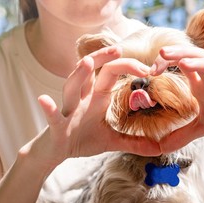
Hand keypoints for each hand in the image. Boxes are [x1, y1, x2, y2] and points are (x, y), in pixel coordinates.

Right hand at [27, 46, 160, 167]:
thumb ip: (134, 142)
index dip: (127, 66)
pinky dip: (49, 108)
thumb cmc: (82, 140)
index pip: (111, 73)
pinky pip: (52, 115)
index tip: (147, 70)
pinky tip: (44, 100)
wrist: (56, 152)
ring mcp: (69, 110)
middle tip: (118, 49)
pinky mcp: (57, 126)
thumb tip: (159, 148)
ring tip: (86, 63)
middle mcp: (82, 98)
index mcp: (97, 97)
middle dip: (103, 58)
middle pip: (91, 71)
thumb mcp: (112, 141)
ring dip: (78, 75)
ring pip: (71, 87)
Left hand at [151, 46, 203, 152]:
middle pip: (199, 55)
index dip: (168, 62)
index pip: (184, 62)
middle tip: (162, 54)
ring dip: (202, 63)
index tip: (151, 71)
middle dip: (181, 52)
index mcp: (203, 83)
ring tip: (185, 64)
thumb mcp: (202, 127)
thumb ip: (181, 135)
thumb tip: (160, 148)